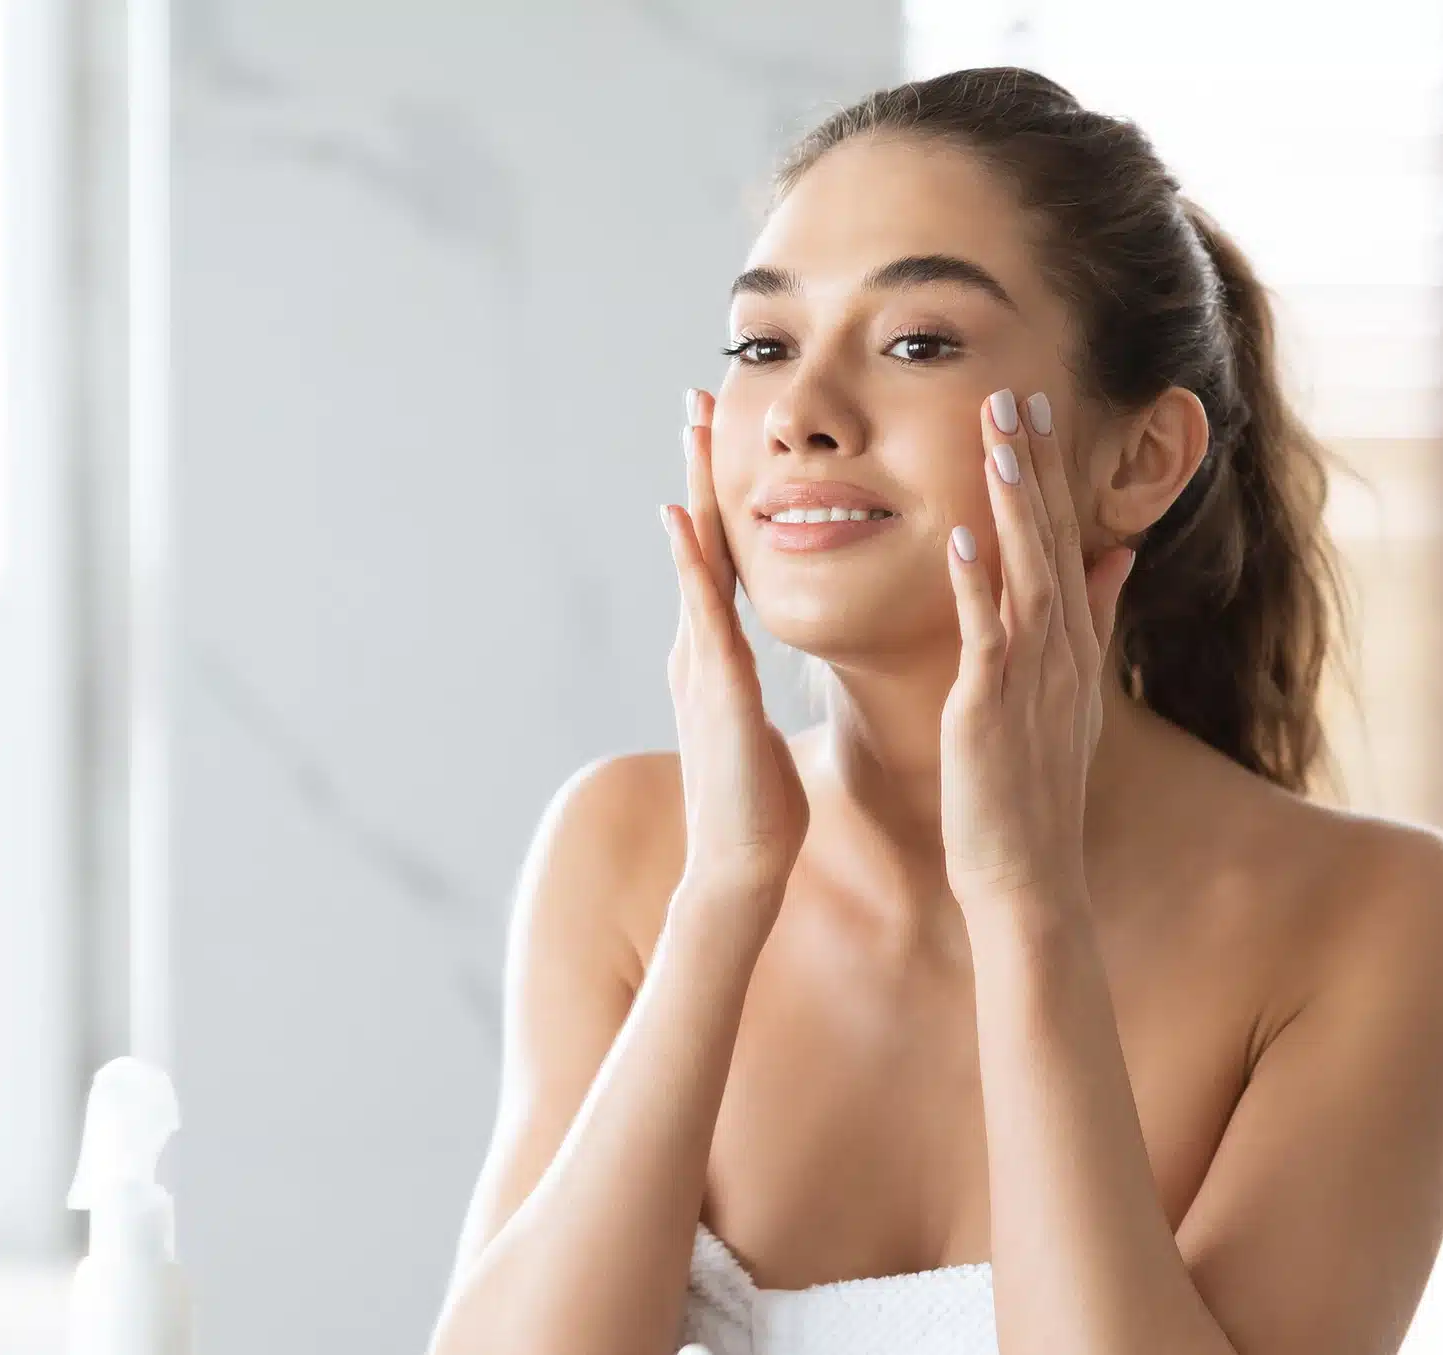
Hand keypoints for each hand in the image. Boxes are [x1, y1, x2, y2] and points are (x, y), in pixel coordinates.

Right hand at [662, 389, 808, 917]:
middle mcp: (699, 650)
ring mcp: (700, 665)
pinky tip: (681, 519)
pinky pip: (702, 612)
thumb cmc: (761, 811)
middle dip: (697, 468)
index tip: (720, 436)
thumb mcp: (758, 730)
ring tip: (691, 427)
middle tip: (696, 397)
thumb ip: (748, 689)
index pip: (718, 560)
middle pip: (698, 541)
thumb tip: (753, 666)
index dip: (717, 497)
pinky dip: (690, 563)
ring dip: (693, 490)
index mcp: (716, 658)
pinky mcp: (715, 689)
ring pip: (695, 559)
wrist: (739, 870)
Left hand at [940, 388, 1135, 917]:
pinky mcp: (991, 712)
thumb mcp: (1070, 698)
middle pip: (1052, 543)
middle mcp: (1060, 654)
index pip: (1065, 543)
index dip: (1052, 476)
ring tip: (999, 440)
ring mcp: (1030, 681)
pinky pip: (987, 639)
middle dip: (1037, 468)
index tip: (1036, 412)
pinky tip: (961, 538)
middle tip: (1018, 393)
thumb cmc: (1032, 793)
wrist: (1027, 876)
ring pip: (1028, 576)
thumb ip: (1093, 622)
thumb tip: (1114, 556)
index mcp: (1071, 647)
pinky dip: (976, 587)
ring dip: (1015, 507)